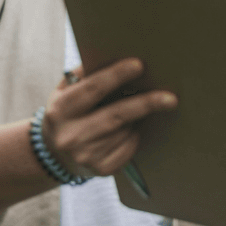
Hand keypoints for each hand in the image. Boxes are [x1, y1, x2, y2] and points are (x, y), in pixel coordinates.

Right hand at [41, 59, 176, 177]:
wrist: (54, 154)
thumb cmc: (69, 112)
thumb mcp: (65, 91)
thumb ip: (85, 74)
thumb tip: (116, 56)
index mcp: (61, 110)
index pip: (92, 89)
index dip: (116, 76)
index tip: (138, 64)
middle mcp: (70, 135)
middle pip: (116, 116)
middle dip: (146, 104)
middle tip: (171, 98)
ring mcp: (85, 156)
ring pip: (126, 131)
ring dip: (137, 119)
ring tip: (132, 113)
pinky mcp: (100, 170)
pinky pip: (129, 147)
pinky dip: (133, 136)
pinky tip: (125, 131)